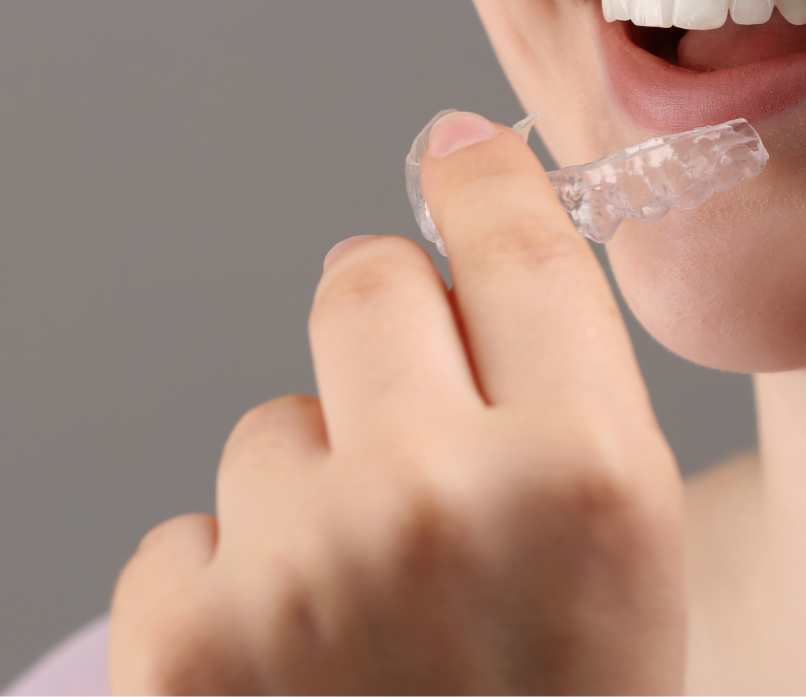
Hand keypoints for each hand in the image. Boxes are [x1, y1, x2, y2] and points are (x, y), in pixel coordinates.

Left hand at [110, 112, 686, 693]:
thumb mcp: (624, 566)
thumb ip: (559, 393)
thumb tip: (468, 210)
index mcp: (586, 476)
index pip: (513, 242)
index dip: (481, 184)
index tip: (455, 160)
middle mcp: (438, 496)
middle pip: (361, 281)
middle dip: (386, 336)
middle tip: (413, 436)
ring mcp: (296, 566)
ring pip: (273, 424)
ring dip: (312, 495)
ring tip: (366, 623)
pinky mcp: (180, 637)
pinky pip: (191, 528)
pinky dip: (233, 585)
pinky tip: (292, 676)